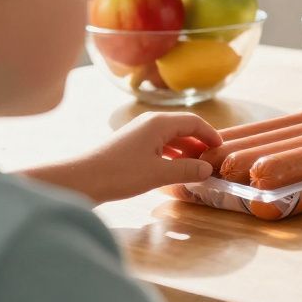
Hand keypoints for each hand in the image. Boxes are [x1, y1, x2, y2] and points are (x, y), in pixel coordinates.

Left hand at [23, 112, 220, 203]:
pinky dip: (171, 154)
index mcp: (159, 123)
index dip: (210, 135)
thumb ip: (186, 169)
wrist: (80, 180)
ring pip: (170, 137)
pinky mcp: (130, 145)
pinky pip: (159, 145)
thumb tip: (208, 169)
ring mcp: (139, 133)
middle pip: (183, 127)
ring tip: (196, 167)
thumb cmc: (120, 174)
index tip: (221, 149)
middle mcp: (150, 123)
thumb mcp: (158, 174)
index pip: (194, 122)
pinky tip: (173, 169)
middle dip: (199, 142)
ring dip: (185, 150)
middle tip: (211, 160)